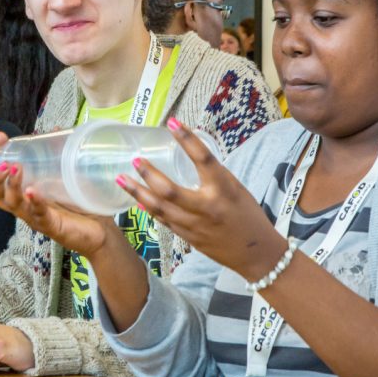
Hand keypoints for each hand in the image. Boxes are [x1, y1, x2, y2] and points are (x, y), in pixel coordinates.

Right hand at [0, 131, 117, 258]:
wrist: (102, 231)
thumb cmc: (81, 206)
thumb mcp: (67, 177)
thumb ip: (60, 156)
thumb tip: (58, 129)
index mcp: (26, 194)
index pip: (3, 177)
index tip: (0, 138)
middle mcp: (26, 206)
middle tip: (6, 162)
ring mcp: (37, 218)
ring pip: (13, 204)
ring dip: (11, 186)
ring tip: (16, 170)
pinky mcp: (51, 226)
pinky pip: (38, 215)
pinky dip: (34, 202)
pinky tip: (32, 191)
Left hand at [117, 118, 285, 279]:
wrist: (256, 254)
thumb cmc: (247, 215)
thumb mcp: (236, 188)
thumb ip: (212, 176)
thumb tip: (187, 157)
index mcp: (224, 189)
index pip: (203, 158)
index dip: (187, 139)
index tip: (172, 123)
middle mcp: (207, 207)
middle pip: (170, 190)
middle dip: (148, 174)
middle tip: (135, 159)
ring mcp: (194, 225)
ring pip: (159, 208)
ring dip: (137, 192)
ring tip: (121, 178)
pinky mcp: (187, 237)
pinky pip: (162, 220)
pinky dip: (148, 207)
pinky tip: (136, 198)